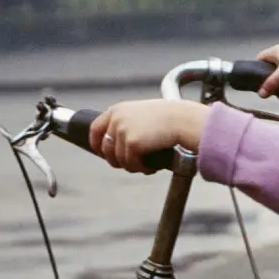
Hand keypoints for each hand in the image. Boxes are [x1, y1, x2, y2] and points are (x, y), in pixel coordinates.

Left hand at [88, 99, 209, 171]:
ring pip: (119, 160)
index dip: (97, 145)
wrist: (183, 120)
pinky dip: (142, 168)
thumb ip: (128, 125)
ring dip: (133, 166)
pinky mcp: (131, 143)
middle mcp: (116, 119)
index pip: (95, 129)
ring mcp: (122, 131)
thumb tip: (118, 147)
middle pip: (105, 149)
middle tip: (132, 165)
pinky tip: (153, 166)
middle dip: (117, 161)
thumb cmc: (170, 118)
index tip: (104, 155)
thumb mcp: (143, 115)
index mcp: (117, 110)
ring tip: (148, 165)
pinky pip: (131, 164)